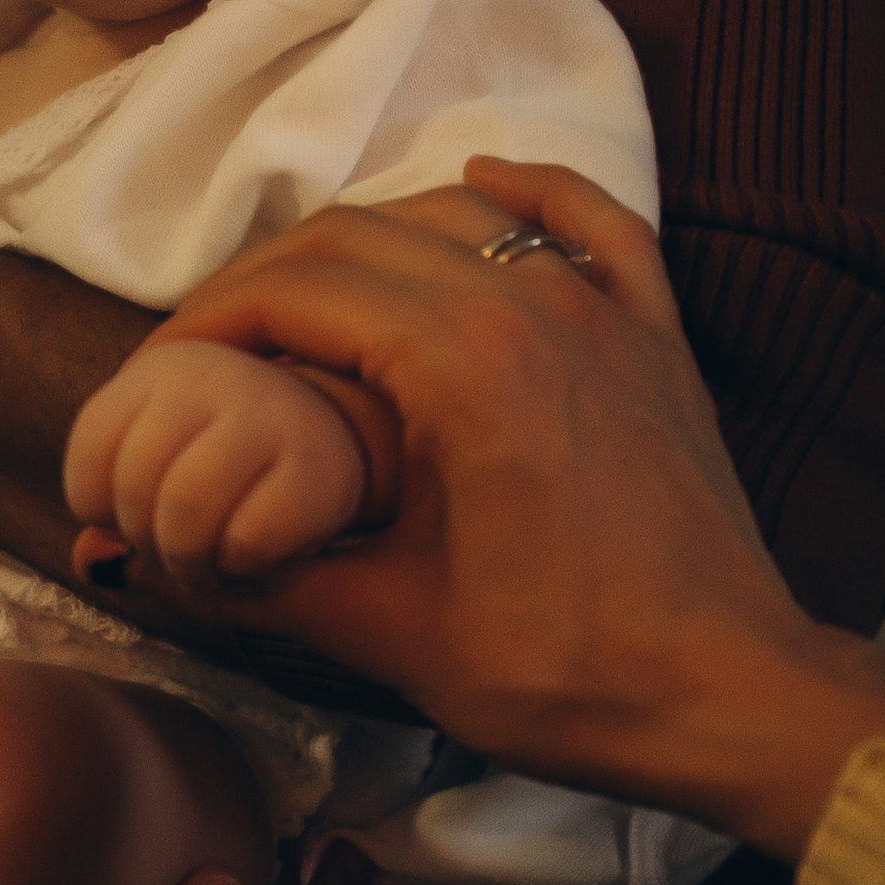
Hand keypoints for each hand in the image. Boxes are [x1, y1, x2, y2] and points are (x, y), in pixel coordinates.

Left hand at [64, 335, 368, 585]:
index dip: (99, 504)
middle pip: (135, 490)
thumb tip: (93, 562)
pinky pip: (246, 544)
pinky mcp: (319, 465)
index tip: (133, 509)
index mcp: (164, 367)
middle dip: (150, 543)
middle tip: (183, 548)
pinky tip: (265, 554)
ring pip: (184, 518)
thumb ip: (112, 507)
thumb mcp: (161, 466)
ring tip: (214, 561)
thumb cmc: (231, 463)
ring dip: (192, 565)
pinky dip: (245, 569)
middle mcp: (214, 374)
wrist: (344, 443)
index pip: (90, 451)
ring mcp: (271, 412)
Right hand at [162, 158, 884, 853]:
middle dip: (260, 282)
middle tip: (206, 348)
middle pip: (354, 238)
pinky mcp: (653, 338)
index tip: (155, 371)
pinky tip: (481, 185)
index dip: (203, 324)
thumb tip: (169, 554)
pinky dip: (526, 195)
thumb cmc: (561, 673)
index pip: (291, 293)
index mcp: (457, 363)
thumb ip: (267, 578)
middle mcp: (526, 303)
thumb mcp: (388, 633)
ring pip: (453, 218)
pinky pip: (588, 226)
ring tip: (301, 302)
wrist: (728, 699)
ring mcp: (600, 310)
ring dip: (362, 241)